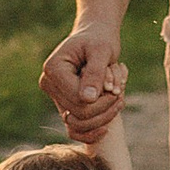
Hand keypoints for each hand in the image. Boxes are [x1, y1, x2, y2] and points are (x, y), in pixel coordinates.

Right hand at [42, 25, 125, 145]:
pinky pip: (73, 129)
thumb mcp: (102, 50)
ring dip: (101, 119)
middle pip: (77, 113)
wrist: (95, 37)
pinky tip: (106, 128)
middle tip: (121, 95)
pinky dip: (90, 132)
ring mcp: (55, 96)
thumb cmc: (99, 40)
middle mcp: (49, 84)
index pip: (77, 98)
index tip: (118, 90)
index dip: (101, 100)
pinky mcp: (63, 105)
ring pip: (76, 125)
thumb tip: (88, 99)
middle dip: (104, 108)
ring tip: (118, 103)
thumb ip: (95, 73)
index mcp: (53, 69)